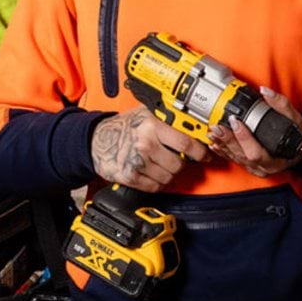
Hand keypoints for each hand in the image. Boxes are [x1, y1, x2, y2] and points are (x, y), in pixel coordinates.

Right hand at [90, 108, 208, 190]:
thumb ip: (170, 118)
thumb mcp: (147, 114)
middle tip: (180, 159)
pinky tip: (154, 173)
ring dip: (170, 173)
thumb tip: (197, 125)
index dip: (200, 152)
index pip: (187, 143)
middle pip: (179, 164)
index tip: (204, 155)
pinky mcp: (130, 177)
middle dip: (183, 164)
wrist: (97, 139)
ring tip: (163, 164)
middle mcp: (146, 143)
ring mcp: (137, 161)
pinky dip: (158, 182)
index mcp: (153, 125)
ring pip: (169, 177)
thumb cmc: (125, 126)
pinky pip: (155, 186)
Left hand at [207, 87, 301, 176]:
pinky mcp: (249, 165)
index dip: (244, 138)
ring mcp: (256, 168)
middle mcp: (265, 167)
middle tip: (218, 126)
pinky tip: (214, 143)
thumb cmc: (299, 138)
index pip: (256, 153)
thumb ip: (282, 105)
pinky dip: (223, 151)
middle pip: (242, 156)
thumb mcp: (297, 121)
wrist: (299, 149)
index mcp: (277, 160)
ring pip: (236, 158)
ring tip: (213, 132)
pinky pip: (234, 159)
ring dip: (223, 144)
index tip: (236, 121)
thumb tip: (266, 92)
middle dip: (228, 140)